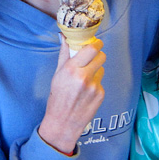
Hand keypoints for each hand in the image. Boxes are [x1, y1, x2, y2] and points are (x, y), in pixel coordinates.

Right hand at [38, 37, 105, 152]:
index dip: (96, 44)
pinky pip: (100, 82)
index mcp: (71, 69)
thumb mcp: (57, 74)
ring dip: (95, 70)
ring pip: (101, 69)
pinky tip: (86, 92)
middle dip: (97, 55)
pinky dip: (95, 83)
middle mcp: (84, 76)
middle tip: (91, 59)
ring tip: (84, 80)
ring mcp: (94, 86)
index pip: (91, 48)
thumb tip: (64, 37)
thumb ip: (64, 54)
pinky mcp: (101, 94)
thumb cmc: (57, 97)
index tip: (95, 43)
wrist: (63, 122)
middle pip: (101, 56)